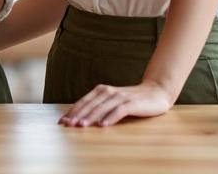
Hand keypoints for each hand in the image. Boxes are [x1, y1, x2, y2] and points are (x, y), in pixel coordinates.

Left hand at [58, 81, 172, 126]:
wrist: (156, 92)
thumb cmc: (130, 100)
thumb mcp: (111, 101)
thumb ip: (98, 107)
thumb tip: (79, 118)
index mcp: (101, 91)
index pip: (83, 102)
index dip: (72, 111)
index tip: (62, 122)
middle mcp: (109, 92)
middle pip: (90, 104)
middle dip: (78, 115)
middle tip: (68, 125)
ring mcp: (121, 96)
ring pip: (102, 107)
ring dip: (91, 116)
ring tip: (81, 125)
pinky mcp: (132, 103)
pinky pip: (119, 110)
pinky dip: (110, 117)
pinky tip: (103, 125)